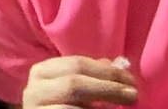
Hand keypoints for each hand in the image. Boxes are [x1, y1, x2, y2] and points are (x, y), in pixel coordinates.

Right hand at [22, 56, 138, 106]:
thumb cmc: (60, 104)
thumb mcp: (73, 87)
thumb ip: (92, 76)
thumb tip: (121, 65)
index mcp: (41, 72)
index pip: (76, 64)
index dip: (107, 71)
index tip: (131, 80)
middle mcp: (33, 90)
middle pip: (74, 84)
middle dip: (108, 88)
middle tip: (133, 95)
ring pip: (72, 107)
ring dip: (101, 108)